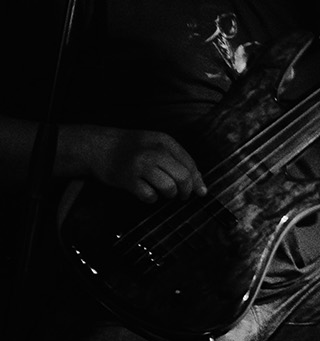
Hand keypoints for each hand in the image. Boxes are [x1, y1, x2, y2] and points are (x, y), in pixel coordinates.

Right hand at [68, 125, 205, 203]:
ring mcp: (140, 165)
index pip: (190, 163)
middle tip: (182, 196)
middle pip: (183, 176)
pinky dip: (152, 199)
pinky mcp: (127, 179)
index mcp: (165, 141)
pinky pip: (149, 195)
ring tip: (165, 193)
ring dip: (170, 195)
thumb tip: (198, 183)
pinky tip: (148, 194)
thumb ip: (176, 158)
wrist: (97, 146)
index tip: (201, 192)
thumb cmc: (130, 147)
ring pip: (169, 187)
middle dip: (186, 190)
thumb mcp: (155, 144)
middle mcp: (154, 151)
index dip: (198, 180)